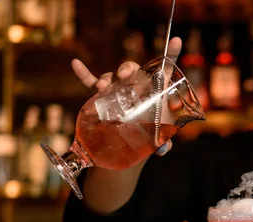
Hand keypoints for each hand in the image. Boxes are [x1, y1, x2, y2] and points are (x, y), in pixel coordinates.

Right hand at [69, 37, 183, 155]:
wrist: (128, 143)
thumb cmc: (148, 135)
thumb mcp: (158, 140)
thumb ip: (164, 143)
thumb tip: (164, 149)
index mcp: (154, 91)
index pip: (165, 70)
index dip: (172, 54)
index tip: (176, 40)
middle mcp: (136, 85)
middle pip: (133, 69)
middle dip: (127, 68)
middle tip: (124, 76)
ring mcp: (118, 90)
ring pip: (113, 76)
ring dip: (107, 78)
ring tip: (103, 87)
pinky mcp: (102, 97)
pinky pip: (91, 82)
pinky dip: (83, 74)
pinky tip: (76, 64)